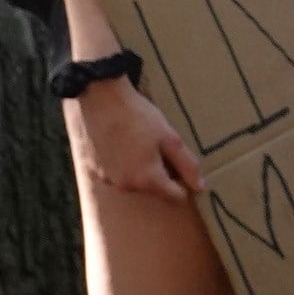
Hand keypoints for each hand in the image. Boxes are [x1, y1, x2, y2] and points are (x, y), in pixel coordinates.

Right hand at [64, 74, 203, 203]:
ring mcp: (107, 178)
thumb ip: (187, 165)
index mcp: (148, 180)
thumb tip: (200, 188)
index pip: (176, 197)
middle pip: (153, 189)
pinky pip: (115, 173)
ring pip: (133, 182)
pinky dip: (119, 164)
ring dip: (138, 169)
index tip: (178, 163)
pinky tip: (118, 143)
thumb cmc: (138, 115)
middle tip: (156, 146)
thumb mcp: (170, 138)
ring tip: (135, 142)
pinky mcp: (93, 169)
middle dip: (159, 174)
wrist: (100, 96)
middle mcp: (127, 186)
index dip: (182, 182)